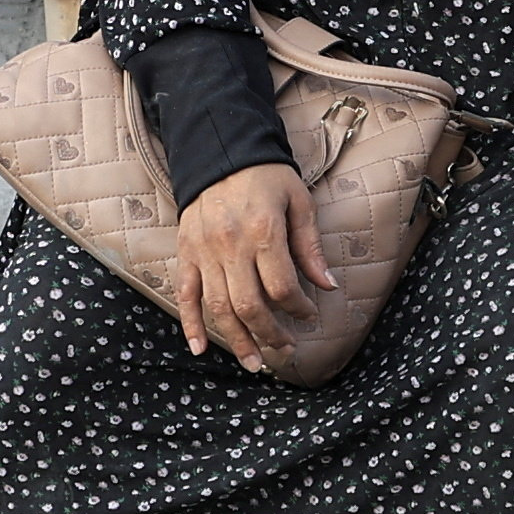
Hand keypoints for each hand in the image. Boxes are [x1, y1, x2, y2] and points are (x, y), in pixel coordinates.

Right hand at [171, 165, 334, 372]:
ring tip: (254, 362)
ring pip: (218, 307)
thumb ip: (310, 246)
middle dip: (270, 335)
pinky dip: (190, 324)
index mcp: (263, 231)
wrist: (219, 151)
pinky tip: (200, 348)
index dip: (298, 309)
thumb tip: (327, 285)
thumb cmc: (266, 176)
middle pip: (250, 305)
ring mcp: (204, 251)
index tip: (308, 315)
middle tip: (286, 351)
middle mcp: (231, 245)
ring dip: (237, 340)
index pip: (282, 287)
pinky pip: (185, 294)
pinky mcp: (186, 252)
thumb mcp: (298, 202)